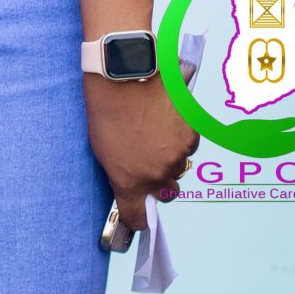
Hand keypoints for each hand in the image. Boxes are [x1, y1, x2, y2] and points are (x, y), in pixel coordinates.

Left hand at [85, 74, 195, 232]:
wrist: (125, 75)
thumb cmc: (105, 108)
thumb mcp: (103, 148)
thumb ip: (123, 172)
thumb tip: (134, 183)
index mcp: (130, 181)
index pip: (137, 216)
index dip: (136, 219)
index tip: (136, 219)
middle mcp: (157, 174)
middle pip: (163, 189)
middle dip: (155, 178)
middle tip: (144, 155)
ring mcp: (177, 155)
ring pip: (177, 165)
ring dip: (168, 155)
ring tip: (153, 130)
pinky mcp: (192, 135)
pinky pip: (186, 145)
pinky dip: (178, 137)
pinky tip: (165, 119)